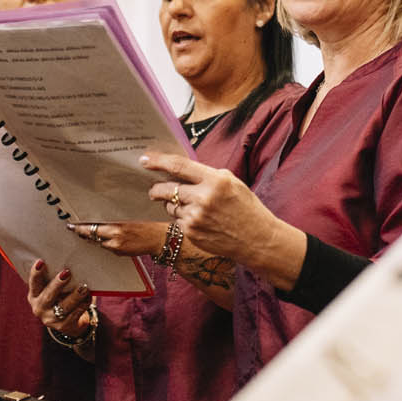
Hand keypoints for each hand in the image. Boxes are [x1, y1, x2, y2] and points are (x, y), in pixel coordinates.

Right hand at [27, 260, 92, 339]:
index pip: (33, 283)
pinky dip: (84, 303)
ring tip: (83, 287)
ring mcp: (51, 319)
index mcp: (34, 296)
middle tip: (67, 272)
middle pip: (48, 296)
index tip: (41, 261)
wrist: (67, 321)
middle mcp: (39, 308)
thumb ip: (53, 278)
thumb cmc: (59, 297)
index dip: (36, 273)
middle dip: (57, 284)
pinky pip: (76, 313)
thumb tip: (68, 261)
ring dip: (75, 296)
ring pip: (64, 307)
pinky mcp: (64, 325)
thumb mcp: (51, 289)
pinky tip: (89, 296)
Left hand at [64, 220, 168, 256]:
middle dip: (84, 234)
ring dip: (95, 240)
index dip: (80, 228)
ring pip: (99, 244)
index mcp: (117, 226)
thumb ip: (113, 223)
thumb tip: (98, 223)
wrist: (160, 239)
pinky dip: (106, 245)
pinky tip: (107, 241)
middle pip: (93, 237)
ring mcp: (117, 247)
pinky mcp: (121, 254)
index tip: (70, 226)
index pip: (93, 227)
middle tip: (75, 230)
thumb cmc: (146, 227)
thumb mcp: (128, 221)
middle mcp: (115, 238)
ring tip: (90, 235)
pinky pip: (108, 249)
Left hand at [140, 152, 278, 265]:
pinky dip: (182, 218)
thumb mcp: (231, 182)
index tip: (145, 160)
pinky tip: (198, 220)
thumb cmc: (246, 208)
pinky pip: (177, 221)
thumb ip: (206, 174)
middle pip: (166, 189)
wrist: (257, 240)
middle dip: (156, 188)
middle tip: (154, 189)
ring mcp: (196, 218)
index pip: (178, 166)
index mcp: (215, 180)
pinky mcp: (191, 233)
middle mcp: (203, 198)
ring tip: (192, 207)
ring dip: (173, 204)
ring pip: (170, 206)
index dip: (158, 161)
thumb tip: (179, 168)